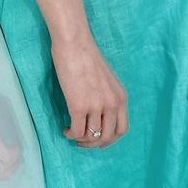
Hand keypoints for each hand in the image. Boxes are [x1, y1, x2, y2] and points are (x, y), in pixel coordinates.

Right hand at [51, 31, 127, 147]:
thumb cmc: (86, 56)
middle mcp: (112, 104)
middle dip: (94, 144)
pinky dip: (70, 134)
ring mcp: (96, 106)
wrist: (75, 44)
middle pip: (108, 137)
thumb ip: (107, 96)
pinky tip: (65, 129)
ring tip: (72, 133)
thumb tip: (99, 113)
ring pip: (92, 136)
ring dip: (81, 139)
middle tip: (82, 141)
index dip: (110, 139)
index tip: (99, 141)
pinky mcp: (79, 106)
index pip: (122, 129)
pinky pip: (77, 131)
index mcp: (121, 97)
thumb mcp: (107, 79)